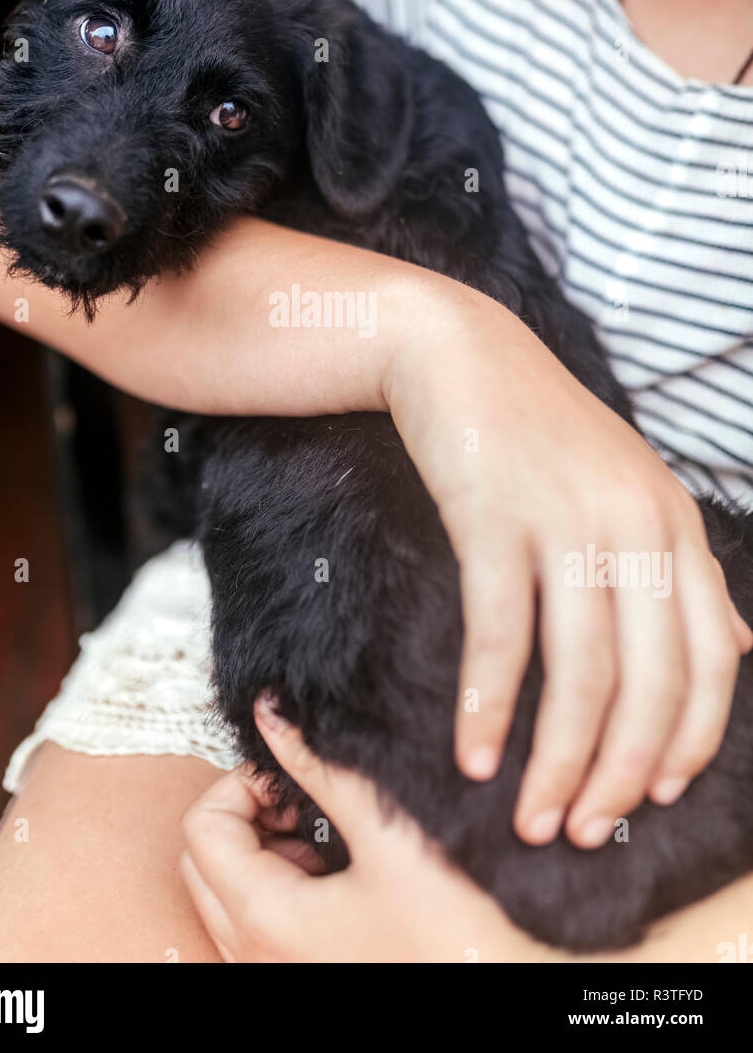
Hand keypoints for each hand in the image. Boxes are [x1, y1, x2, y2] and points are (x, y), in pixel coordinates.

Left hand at [178, 697, 536, 962]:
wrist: (522, 990)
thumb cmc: (464, 932)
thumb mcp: (391, 834)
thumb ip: (323, 766)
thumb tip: (272, 711)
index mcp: (266, 922)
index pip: (202, 827)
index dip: (243, 782)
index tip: (295, 775)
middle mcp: (256, 959)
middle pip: (205, 862)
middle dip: (248, 817)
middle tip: (307, 799)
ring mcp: (277, 975)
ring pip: (230, 896)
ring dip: (267, 852)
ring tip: (333, 835)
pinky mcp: (306, 976)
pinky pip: (259, 926)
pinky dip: (285, 887)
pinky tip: (345, 873)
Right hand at [383, 294, 751, 849]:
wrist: (457, 352)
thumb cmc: (540, 433)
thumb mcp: (631, 491)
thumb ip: (683, 571)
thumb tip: (735, 646)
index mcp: (674, 524)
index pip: (711, 660)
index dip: (688, 741)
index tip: (652, 798)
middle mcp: (635, 523)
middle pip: (649, 681)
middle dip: (620, 772)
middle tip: (582, 830)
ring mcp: (567, 516)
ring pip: (579, 670)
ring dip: (556, 759)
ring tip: (532, 817)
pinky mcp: (495, 514)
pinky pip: (499, 631)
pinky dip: (486, 704)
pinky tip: (471, 753)